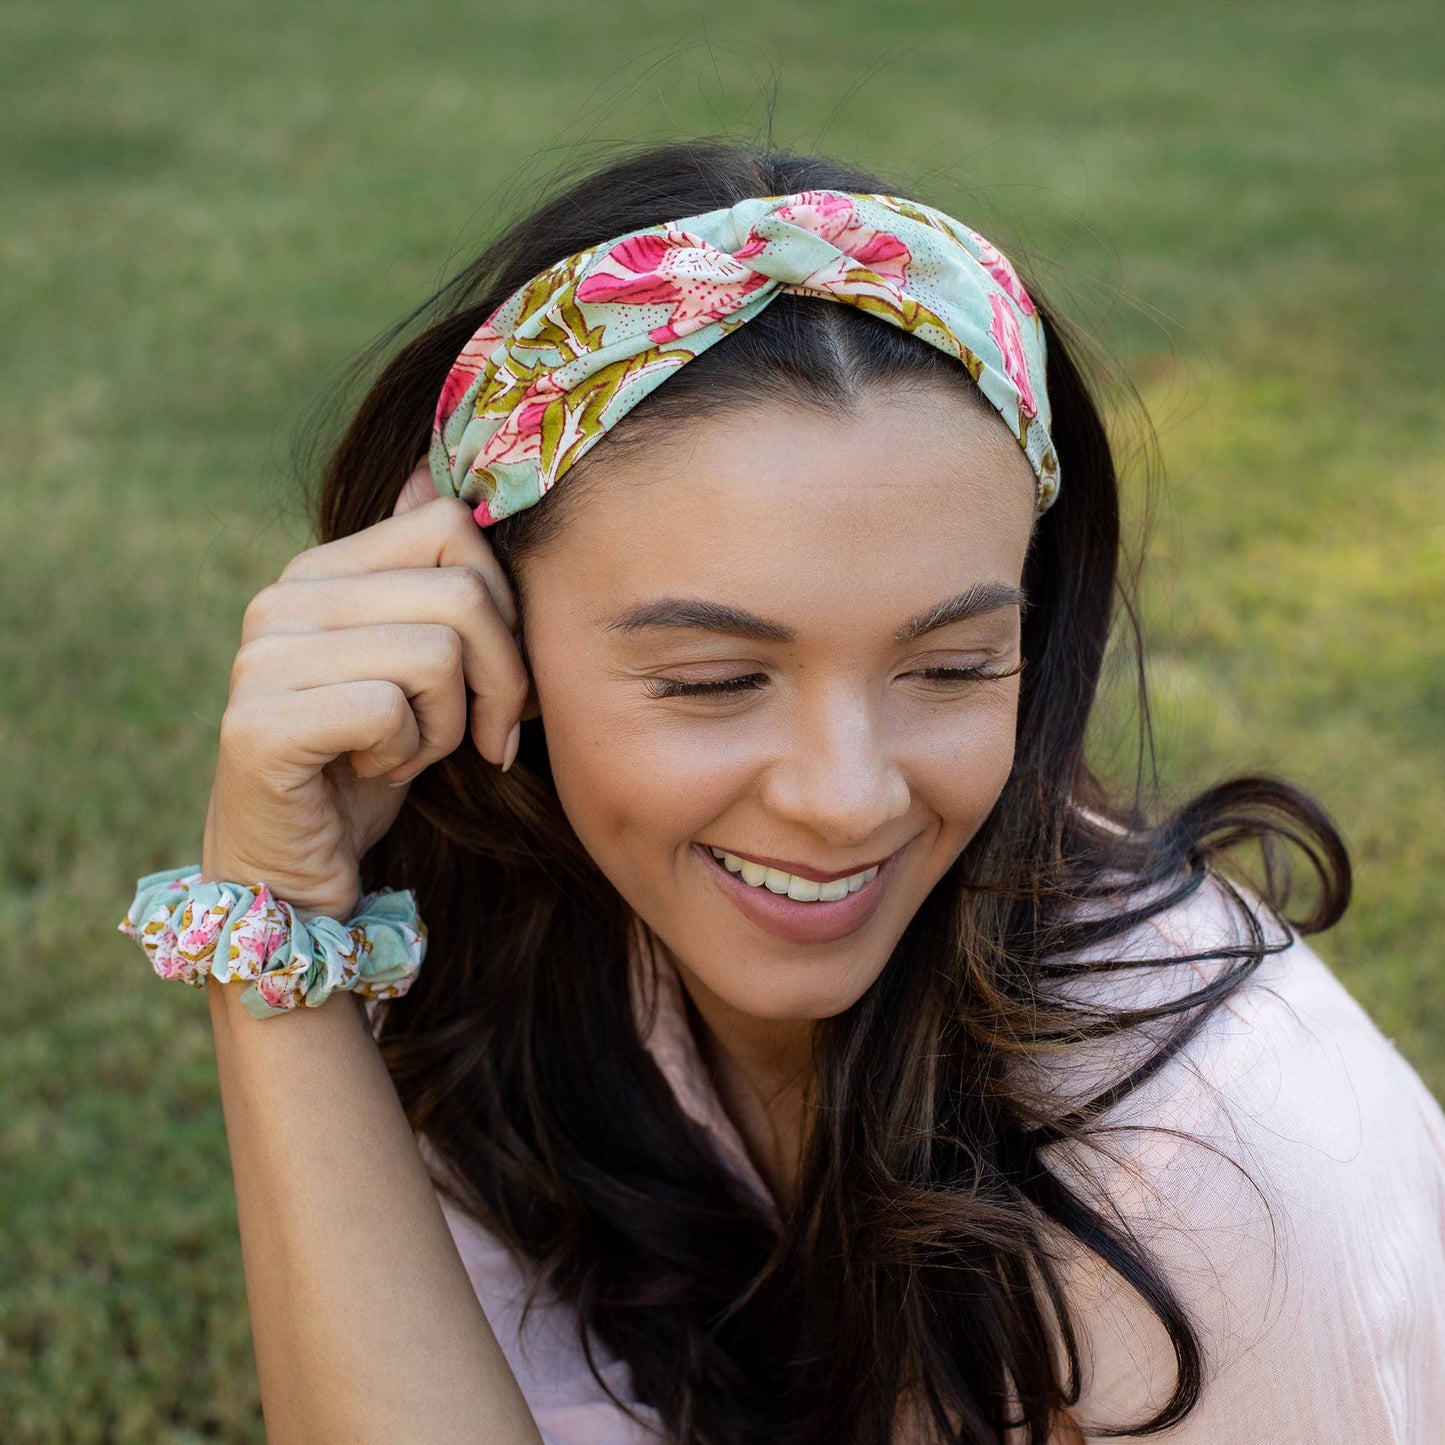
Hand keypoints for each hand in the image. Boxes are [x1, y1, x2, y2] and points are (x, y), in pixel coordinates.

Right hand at [201, 461, 533, 918]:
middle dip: (500, 678)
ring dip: (449, 725)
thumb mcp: (424, 671)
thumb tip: (447, 478)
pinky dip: (408, 756)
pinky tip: (373, 773)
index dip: (505, 605)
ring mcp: (262, 658)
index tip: (500, 678)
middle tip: (478, 735)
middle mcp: (283, 599)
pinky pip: (390, 709)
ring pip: (437, 652)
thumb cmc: (374, 765)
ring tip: (409, 753)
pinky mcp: (258, 724)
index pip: (450, 525)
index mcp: (322, 571)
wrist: (296, 873)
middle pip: (462, 590)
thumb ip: (442, 592)